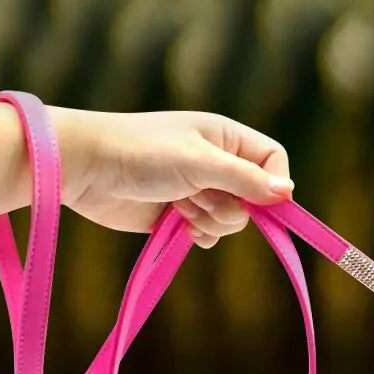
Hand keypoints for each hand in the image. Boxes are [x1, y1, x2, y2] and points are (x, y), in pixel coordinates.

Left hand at [51, 108, 292, 247]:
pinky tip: (178, 224)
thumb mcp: (199, 162)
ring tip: (178, 204)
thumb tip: (288, 194)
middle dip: (231, 206)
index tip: (263, 202)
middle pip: (256, 199)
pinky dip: (200, 235)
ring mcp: (201, 190)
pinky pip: (212, 235)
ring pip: (233, 221)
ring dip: (210, 220)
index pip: (274, 162)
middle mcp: (218, 163)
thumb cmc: (141, 153)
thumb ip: (245, 178)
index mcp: (226, 138)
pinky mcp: (182, 215)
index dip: (273, 184)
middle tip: (198, 196)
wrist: (85, 169)